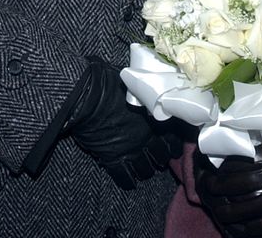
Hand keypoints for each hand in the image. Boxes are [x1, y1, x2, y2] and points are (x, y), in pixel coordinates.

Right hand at [67, 56, 180, 188]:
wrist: (88, 95)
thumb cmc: (108, 81)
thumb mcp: (132, 83)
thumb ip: (141, 91)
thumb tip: (144, 85)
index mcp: (154, 118)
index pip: (173, 136)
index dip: (172, 140)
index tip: (170, 141)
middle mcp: (147, 137)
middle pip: (162, 156)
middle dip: (159, 156)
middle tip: (156, 156)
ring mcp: (131, 150)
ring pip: (146, 169)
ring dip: (146, 169)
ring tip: (143, 169)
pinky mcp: (114, 158)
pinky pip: (125, 178)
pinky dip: (128, 181)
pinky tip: (128, 181)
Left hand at [194, 111, 261, 236]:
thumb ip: (259, 133)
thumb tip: (229, 128)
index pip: (240, 160)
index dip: (221, 165)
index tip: (206, 165)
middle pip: (242, 186)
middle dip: (220, 188)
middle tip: (206, 186)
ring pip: (256, 209)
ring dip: (233, 212)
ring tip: (218, 211)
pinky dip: (254, 229)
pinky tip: (240, 229)